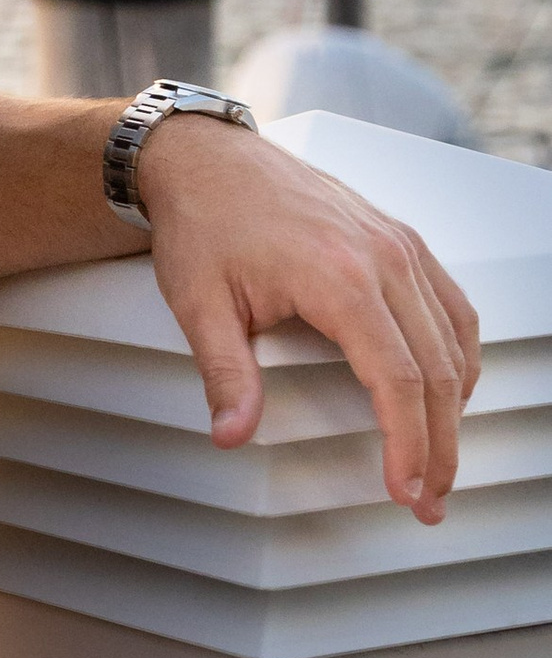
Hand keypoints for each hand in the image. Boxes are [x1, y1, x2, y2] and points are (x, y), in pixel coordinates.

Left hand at [139, 116, 480, 521]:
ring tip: (441, 458)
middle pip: (437, 369)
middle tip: (430, 498)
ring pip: (454, 339)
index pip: (397, 380)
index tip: (406, 488)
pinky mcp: (399, 238)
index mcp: (340, 276)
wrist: (206, 158)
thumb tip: (233, 434)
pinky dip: (458, 354)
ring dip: (455, 406)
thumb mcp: (200, 302)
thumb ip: (225, 374)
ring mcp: (398, 244)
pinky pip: (450, 304)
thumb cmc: (204, 221)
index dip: (409, 443)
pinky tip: (448, 390)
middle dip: (440, 443)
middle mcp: (384, 258)